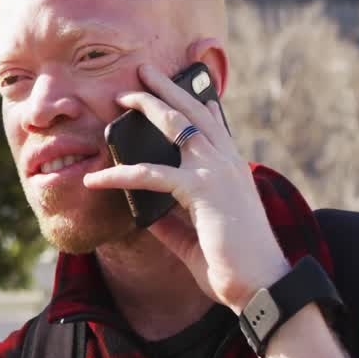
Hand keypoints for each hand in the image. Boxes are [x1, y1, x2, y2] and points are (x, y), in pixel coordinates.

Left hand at [82, 63, 290, 310]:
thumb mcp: (196, 238)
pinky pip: (152, 174)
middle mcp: (228, 163)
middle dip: (166, 88)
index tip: (185, 87)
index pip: (214, 126)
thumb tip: (145, 215)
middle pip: (194, 112)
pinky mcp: (202, 191)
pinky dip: (120, 175)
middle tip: (143, 71)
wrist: (261, 287)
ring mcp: (217, 172)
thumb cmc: (233, 265)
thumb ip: (171, 222)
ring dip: (147, 107)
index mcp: (232, 170)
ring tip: (120, 97)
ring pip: (177, 126)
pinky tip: (97, 179)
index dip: (198, 103)